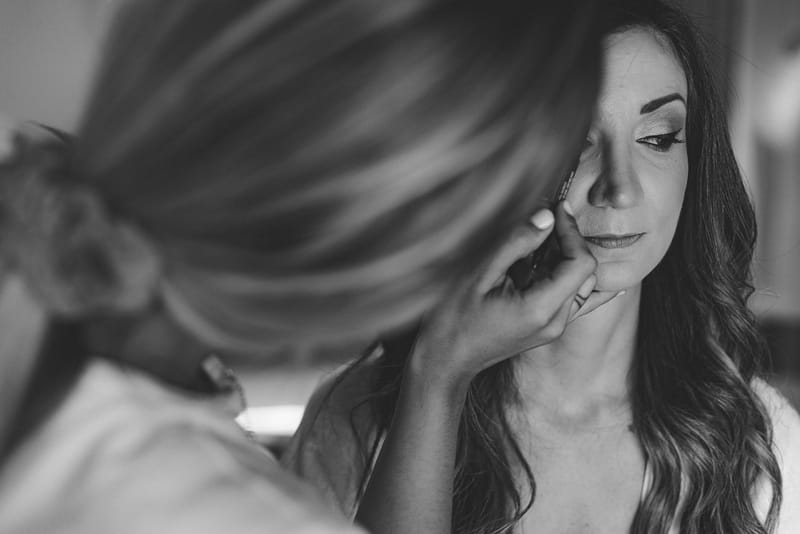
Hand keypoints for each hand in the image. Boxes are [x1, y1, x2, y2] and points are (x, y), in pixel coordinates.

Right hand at [408, 201, 621, 391]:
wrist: (446, 359)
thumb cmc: (454, 318)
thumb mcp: (479, 274)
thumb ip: (515, 244)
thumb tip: (546, 216)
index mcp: (541, 309)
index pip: (581, 263)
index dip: (572, 231)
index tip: (556, 208)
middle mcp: (555, 321)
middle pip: (586, 272)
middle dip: (570, 240)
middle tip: (546, 218)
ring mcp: (554, 327)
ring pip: (581, 283)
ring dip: (566, 255)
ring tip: (542, 237)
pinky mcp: (547, 327)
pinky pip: (574, 298)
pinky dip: (572, 276)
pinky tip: (576, 265)